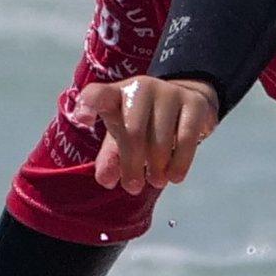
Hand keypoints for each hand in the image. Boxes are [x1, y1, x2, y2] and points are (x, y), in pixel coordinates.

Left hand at [72, 74, 221, 195]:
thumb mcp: (122, 137)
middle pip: (133, 130)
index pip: (97, 94)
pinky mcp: (194, 103)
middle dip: (132, 164)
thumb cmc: (144, 122)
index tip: (82, 120)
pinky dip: (179, 163)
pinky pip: (186, 138)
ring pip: (160, 138)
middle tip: (133, 187)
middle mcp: (141, 88)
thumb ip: (111, 158)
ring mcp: (169, 93)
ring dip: (156, 167)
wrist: (186, 102)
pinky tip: (174, 176)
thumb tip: (106, 180)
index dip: (88, 105)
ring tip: (156, 180)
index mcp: (116, 94)